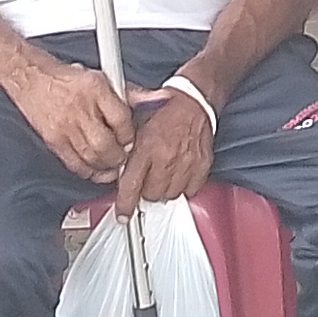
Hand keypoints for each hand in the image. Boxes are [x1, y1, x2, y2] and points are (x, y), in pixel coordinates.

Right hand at [13, 59, 134, 178]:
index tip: (131, 138)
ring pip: (91, 157)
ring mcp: (65, 127)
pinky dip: (88, 170)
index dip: (129, 134)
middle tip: (124, 156)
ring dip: (106, 166)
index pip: (121, 119)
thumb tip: (158, 98)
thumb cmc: (68, 80)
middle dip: (119, 155)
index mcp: (95, 89)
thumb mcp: (102, 78)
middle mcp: (80, 108)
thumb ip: (131, 92)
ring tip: (112, 164)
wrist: (32, 79)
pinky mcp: (54, 140)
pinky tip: (95, 169)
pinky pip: (74, 163)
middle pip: (106, 144)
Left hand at [115, 88, 210, 205]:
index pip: (131, 185)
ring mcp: (186, 164)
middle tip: (147, 177)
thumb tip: (116, 172)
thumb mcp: (135, 125)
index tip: (123, 215)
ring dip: (164, 188)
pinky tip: (179, 173)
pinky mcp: (202, 166)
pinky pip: (190, 190)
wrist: (193, 101)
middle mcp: (165, 159)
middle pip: (151, 195)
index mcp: (146, 148)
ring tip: (164, 173)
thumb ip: (126, 150)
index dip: (125, 204)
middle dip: (146, 189)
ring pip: (170, 195)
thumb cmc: (164, 110)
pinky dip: (184, 185)